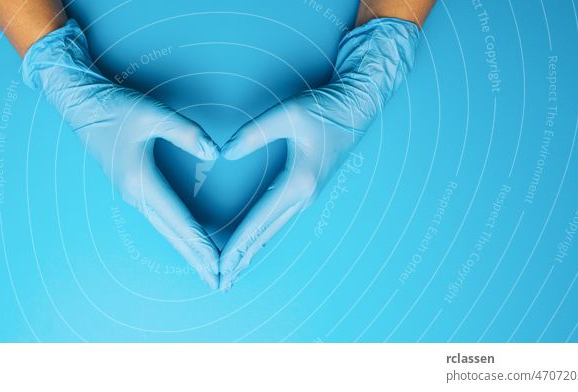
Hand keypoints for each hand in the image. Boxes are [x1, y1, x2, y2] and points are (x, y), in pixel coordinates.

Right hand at [23, 20, 220, 287]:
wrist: (81, 103)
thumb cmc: (114, 107)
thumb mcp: (152, 114)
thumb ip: (185, 132)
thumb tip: (214, 153)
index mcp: (140, 182)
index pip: (179, 220)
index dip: (201, 244)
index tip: (218, 265)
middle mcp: (136, 194)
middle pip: (173, 234)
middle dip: (197, 259)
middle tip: (219, 283)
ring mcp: (133, 193)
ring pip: (167, 229)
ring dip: (188, 249)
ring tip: (208, 269)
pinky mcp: (134, 186)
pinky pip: (161, 217)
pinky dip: (178, 233)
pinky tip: (188, 240)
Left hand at [219, 18, 420, 289]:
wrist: (357, 106)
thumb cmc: (325, 108)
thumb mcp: (287, 115)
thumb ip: (253, 134)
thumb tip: (224, 153)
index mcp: (298, 183)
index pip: (258, 223)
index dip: (236, 246)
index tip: (220, 266)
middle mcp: (304, 196)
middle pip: (264, 236)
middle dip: (241, 260)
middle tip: (220, 282)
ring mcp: (307, 196)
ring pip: (272, 231)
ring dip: (251, 251)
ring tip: (232, 270)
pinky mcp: (307, 190)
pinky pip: (279, 219)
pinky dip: (261, 235)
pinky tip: (250, 242)